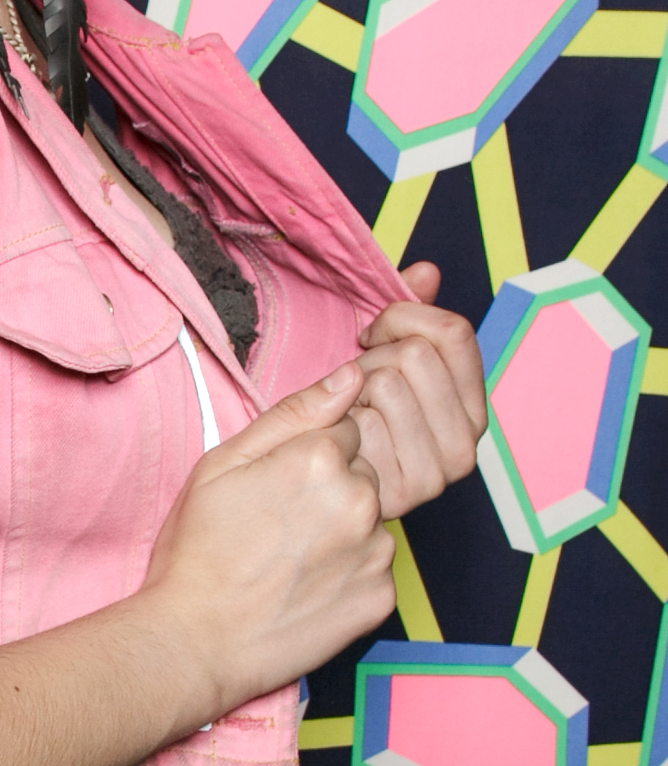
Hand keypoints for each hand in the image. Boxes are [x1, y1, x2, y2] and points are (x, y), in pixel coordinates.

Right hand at [143, 360, 397, 715]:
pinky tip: (307, 587)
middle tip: (278, 526)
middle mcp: (360, 499)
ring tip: (290, 560)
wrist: (196, 641)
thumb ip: (293, 413)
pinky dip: (348, 574)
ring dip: (343, 532)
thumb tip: (351, 376)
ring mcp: (375, 551)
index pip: (344, 431)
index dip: (306, 456)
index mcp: (321, 457)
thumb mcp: (223, 464)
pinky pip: (374, 568)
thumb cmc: (199, 551)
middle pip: (362, 474)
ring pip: (371, 521)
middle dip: (331, 490)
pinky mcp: (381, 597)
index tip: (276, 487)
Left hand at [352, 264, 486, 518]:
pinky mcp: (402, 494)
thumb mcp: (372, 358)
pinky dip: (338, 422)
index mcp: (470, 405)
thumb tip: (426, 271)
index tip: (369, 336)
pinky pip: (364, 421)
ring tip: (344, 417)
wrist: (295, 484)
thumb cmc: (335, 417)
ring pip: (388, 383)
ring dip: (351, 391)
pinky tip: (335, 443)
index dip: (401, 319)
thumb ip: (403, 313)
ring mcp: (438, 473)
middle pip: (416, 355)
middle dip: (371, 359)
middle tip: (351, 388)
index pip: (453, 331)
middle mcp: (466, 443)